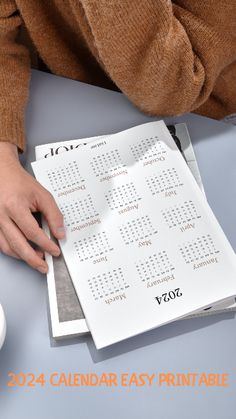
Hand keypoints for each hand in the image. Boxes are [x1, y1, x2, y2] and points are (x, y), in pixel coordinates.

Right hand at [0, 142, 64, 273]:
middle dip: (33, 259)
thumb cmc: (20, 183)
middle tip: (45, 266)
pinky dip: (14, 251)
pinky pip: (2, 244)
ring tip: (38, 259)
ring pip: (7, 248)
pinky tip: (25, 252)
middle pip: (17, 245)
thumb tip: (59, 234)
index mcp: (14, 206)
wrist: (1, 173)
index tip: (55, 250)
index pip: (32, 232)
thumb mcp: (42, 195)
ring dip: (23, 257)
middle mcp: (1, 216)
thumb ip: (54, 214)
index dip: (45, 244)